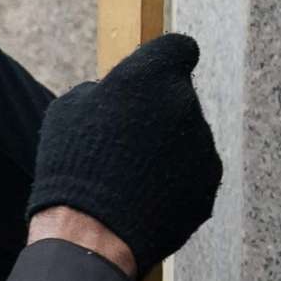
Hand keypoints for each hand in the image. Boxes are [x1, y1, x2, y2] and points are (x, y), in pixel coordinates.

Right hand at [27, 34, 223, 280]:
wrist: (91, 232)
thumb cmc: (72, 164)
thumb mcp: (70, 110)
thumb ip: (105, 90)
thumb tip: (118, 93)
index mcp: (153, 76)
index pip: (179, 48)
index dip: (167, 59)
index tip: (158, 72)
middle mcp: (186, 104)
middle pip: (179, 97)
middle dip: (158, 112)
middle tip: (125, 141)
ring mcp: (204, 145)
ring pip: (189, 136)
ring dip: (168, 148)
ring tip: (129, 176)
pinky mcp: (210, 182)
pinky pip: (194, 172)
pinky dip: (175, 180)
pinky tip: (144, 196)